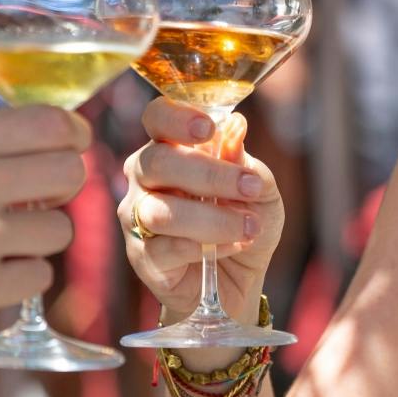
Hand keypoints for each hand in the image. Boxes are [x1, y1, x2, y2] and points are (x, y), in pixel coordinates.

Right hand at [0, 106, 90, 368]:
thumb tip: (60, 128)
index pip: (53, 122)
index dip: (72, 135)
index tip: (68, 147)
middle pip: (71, 172)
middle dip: (63, 185)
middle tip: (40, 197)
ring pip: (62, 228)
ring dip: (40, 236)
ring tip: (1, 240)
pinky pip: (41, 274)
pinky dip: (22, 277)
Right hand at [118, 98, 281, 326]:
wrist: (240, 279)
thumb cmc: (245, 221)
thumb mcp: (260, 190)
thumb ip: (245, 162)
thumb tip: (236, 127)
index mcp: (171, 147)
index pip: (157, 117)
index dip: (176, 117)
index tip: (208, 128)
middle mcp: (145, 178)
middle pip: (157, 162)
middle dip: (208, 174)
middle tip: (250, 188)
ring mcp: (137, 217)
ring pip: (160, 211)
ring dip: (213, 219)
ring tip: (249, 227)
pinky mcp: (141, 257)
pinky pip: (165, 248)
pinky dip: (206, 246)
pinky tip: (231, 247)